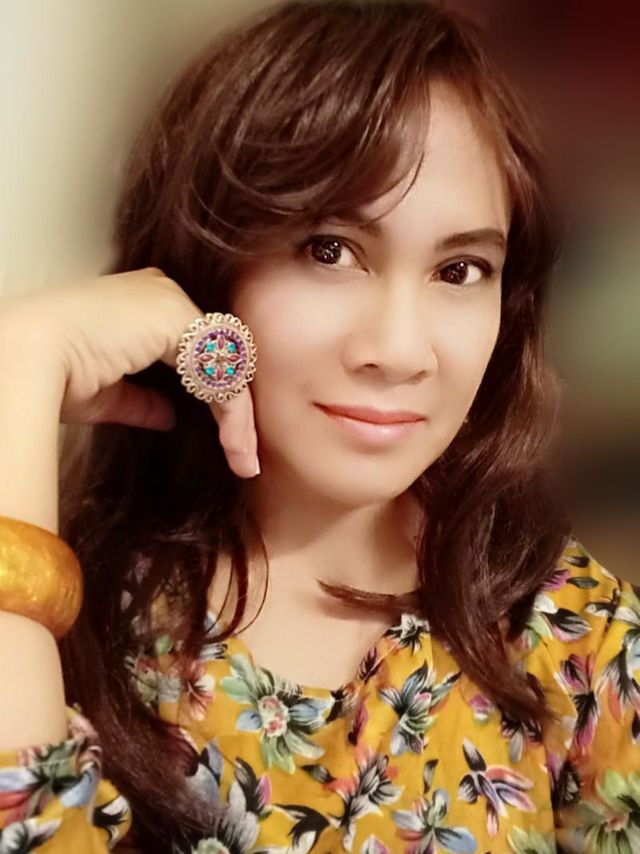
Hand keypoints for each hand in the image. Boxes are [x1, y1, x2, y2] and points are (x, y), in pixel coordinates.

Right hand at [0, 268, 258, 478]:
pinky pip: (222, 373)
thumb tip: (167, 417)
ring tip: (244, 462)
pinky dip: (234, 415)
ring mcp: (173, 302)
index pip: (198, 354)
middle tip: (245, 457)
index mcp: (144, 306)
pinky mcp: (179, 319)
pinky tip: (234, 447)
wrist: (25, 360)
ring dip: (239, 420)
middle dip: (236, 411)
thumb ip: (143, 401)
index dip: (215, 398)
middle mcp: (163, 295)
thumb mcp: (106, 395)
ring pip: (226, 367)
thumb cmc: (50, 375)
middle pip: (219, 358)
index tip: (227, 442)